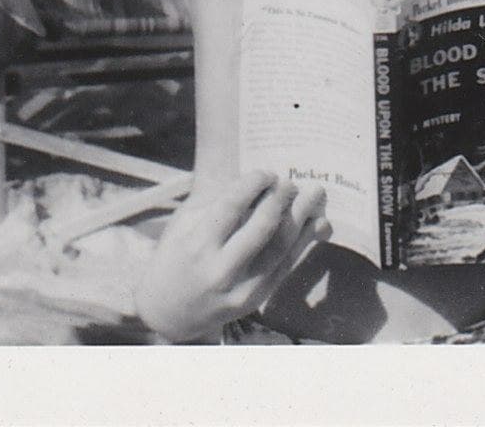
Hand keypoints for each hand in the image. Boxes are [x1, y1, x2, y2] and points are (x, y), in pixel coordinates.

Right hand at [135, 171, 330, 341]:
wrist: (168, 311)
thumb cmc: (176, 255)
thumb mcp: (185, 222)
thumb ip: (217, 200)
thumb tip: (258, 179)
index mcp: (198, 244)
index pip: (232, 206)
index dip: (254, 184)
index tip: (266, 173)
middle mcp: (220, 269)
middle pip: (262, 227)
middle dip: (281, 199)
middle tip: (291, 182)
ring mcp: (240, 289)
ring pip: (280, 248)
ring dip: (301, 217)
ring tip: (313, 194)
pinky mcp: (255, 301)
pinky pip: (285, 266)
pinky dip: (304, 242)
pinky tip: (317, 224)